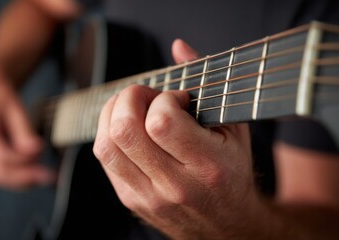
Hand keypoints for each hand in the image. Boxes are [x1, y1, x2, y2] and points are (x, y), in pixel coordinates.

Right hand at [0, 70, 54, 189]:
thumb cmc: (1, 97)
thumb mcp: (16, 108)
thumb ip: (24, 131)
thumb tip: (36, 150)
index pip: (3, 157)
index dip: (26, 160)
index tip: (44, 155)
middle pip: (2, 173)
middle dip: (28, 178)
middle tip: (51, 176)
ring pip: (3, 178)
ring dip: (26, 181)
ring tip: (48, 177)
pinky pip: (4, 174)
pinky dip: (21, 177)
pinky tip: (37, 174)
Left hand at [93, 40, 262, 238]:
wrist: (227, 227)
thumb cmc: (231, 173)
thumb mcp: (233, 129)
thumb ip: (208, 85)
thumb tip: (178, 47)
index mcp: (208, 166)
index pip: (161, 122)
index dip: (163, 98)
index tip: (177, 99)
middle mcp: (175, 185)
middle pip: (125, 131)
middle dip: (129, 98)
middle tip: (146, 96)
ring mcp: (148, 196)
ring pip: (106, 145)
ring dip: (112, 114)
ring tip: (132, 109)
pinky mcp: (131, 200)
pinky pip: (105, 158)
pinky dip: (109, 134)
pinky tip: (129, 129)